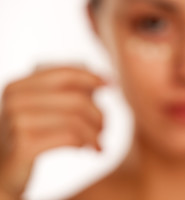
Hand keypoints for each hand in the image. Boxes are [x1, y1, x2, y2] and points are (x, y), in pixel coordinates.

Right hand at [0, 67, 104, 198]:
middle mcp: (15, 100)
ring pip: (76, 120)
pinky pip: (70, 138)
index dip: (91, 77)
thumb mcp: (40, 111)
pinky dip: (87, 142)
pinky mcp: (24, 146)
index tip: (110, 84)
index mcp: (19, 86)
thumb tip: (103, 82)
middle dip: (98, 114)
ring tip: (98, 140)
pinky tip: (90, 149)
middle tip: (104, 126)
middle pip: (76, 99)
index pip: (64, 73)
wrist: (1, 174)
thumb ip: (65, 94)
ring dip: (95, 132)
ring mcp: (17, 122)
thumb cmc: (26, 138)